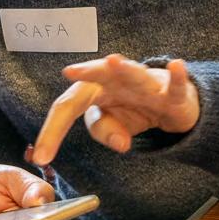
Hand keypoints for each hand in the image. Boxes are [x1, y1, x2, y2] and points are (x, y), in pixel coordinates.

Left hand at [28, 53, 197, 166]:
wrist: (171, 105)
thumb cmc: (134, 109)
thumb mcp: (113, 126)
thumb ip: (105, 132)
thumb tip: (121, 144)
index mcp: (94, 90)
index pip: (69, 107)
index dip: (53, 132)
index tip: (41, 158)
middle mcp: (117, 80)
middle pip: (98, 76)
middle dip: (86, 72)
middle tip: (70, 72)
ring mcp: (145, 83)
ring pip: (134, 74)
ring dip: (124, 68)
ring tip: (113, 61)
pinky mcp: (172, 92)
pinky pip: (175, 85)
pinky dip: (177, 77)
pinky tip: (177, 66)